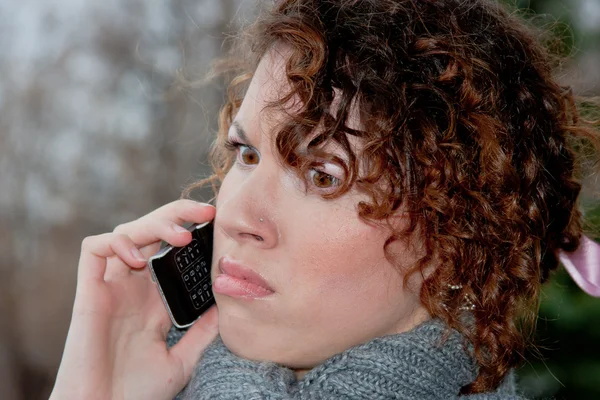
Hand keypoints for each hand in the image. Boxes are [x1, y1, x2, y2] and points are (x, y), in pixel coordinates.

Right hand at [50, 200, 218, 399]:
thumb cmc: (136, 392)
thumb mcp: (182, 360)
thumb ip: (201, 333)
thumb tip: (226, 307)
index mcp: (154, 298)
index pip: (171, 250)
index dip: (190, 231)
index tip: (217, 225)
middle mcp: (133, 286)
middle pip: (151, 231)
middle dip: (177, 214)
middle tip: (206, 211)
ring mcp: (111, 287)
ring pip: (126, 231)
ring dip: (153, 223)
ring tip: (179, 235)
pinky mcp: (89, 292)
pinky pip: (94, 250)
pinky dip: (116, 242)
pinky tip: (137, 257)